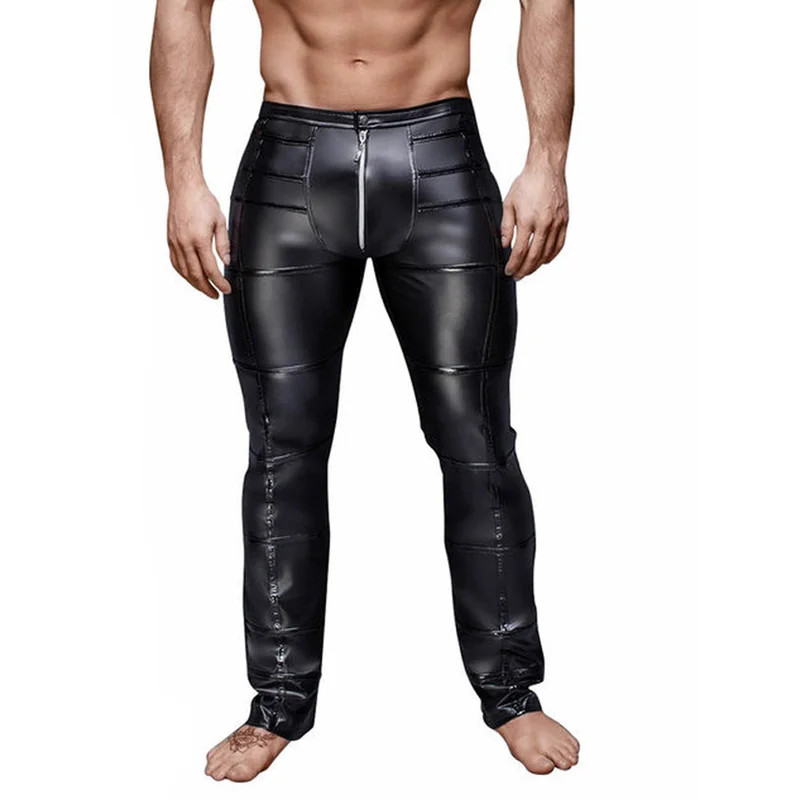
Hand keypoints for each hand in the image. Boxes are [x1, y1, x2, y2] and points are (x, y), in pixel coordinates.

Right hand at [167, 182, 231, 297]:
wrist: (184, 188)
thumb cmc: (202, 201)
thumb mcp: (220, 222)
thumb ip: (224, 244)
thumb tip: (227, 262)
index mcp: (199, 239)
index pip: (210, 269)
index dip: (219, 283)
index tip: (226, 289)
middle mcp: (184, 243)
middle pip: (195, 275)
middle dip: (206, 289)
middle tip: (216, 295)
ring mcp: (175, 243)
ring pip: (183, 272)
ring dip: (195, 284)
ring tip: (205, 289)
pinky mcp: (170, 240)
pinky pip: (175, 263)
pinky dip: (183, 273)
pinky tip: (191, 277)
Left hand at [500, 160, 568, 280]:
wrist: (546, 168)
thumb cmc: (527, 182)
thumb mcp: (509, 203)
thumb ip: (506, 226)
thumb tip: (505, 245)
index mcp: (527, 220)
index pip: (520, 251)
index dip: (514, 265)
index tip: (509, 271)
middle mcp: (544, 224)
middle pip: (534, 256)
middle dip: (524, 269)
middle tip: (518, 276)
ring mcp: (556, 223)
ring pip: (548, 253)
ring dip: (537, 265)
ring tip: (529, 270)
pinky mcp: (564, 220)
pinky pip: (560, 244)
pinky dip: (552, 255)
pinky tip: (545, 260)